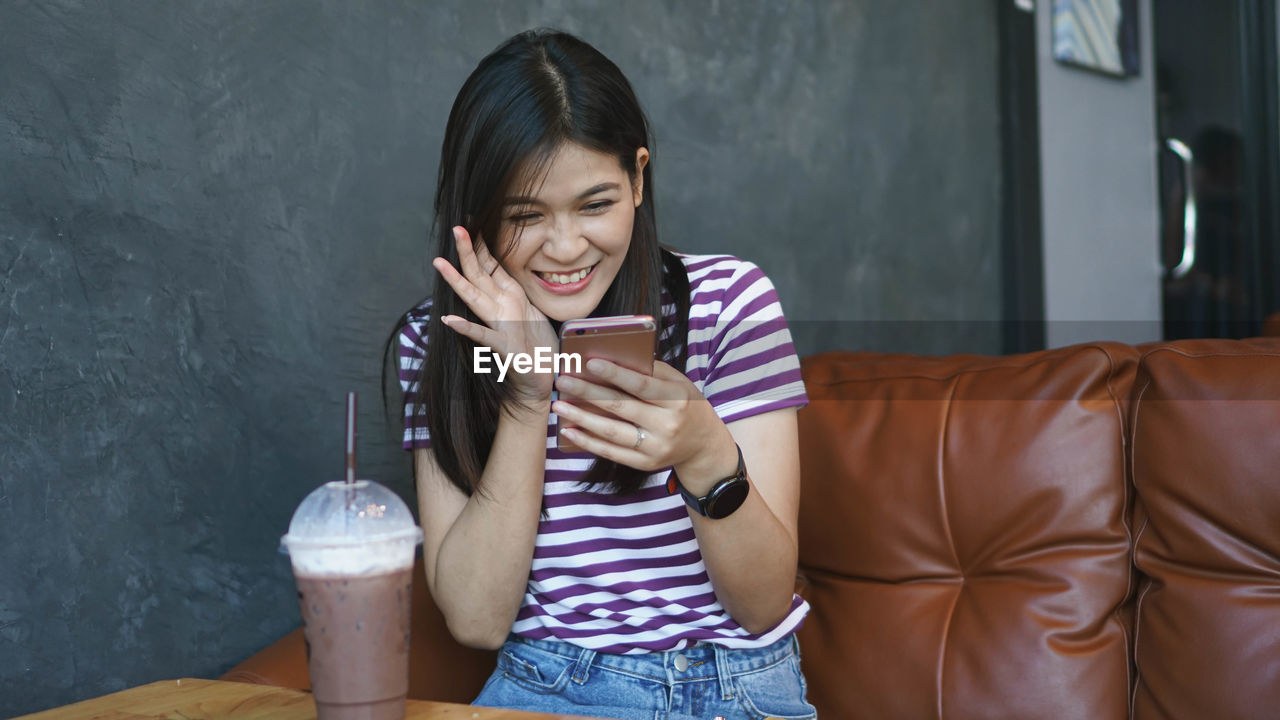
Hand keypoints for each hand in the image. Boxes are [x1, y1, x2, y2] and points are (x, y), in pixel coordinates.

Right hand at [433, 226, 557, 399]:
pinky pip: (483, 335)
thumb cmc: (537, 346)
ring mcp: (498, 326)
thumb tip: (502, 267)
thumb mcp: (531, 309)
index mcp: (508, 298)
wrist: (540, 380)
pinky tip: (449, 319)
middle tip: (456, 227)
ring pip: (476, 297)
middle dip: (467, 251)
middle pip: (479, 275)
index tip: (472, 219)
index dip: (481, 243)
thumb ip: (514, 290)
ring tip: (440, 264)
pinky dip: (466, 327)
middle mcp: (499, 309)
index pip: (490, 265)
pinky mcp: (502, 347)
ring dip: (458, 281)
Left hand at [551, 359, 738, 488]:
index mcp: (676, 399)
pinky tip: (570, 430)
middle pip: (620, 407)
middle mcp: (667, 425)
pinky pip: (611, 453)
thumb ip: (649, 372)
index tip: (589, 363)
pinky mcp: (645, 464)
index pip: (640, 385)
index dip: (614, 374)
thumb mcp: (677, 383)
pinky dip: (588, 441)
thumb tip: (610, 359)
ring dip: (581, 418)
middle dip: (587, 392)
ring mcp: (655, 447)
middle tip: (563, 381)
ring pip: (612, 432)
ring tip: (559, 405)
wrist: (702, 444)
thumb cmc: (684, 404)